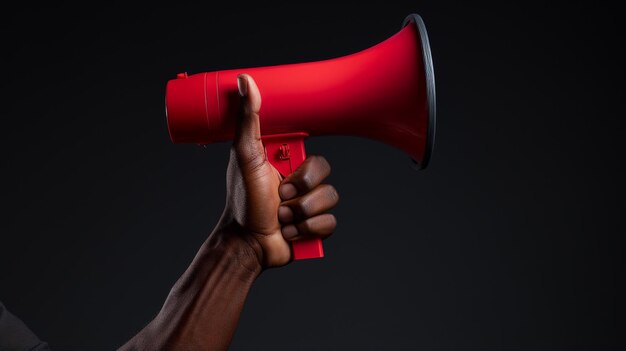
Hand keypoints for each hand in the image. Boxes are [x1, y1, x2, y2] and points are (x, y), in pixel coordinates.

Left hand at [218, 74, 338, 267]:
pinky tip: (290, 232)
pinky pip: (330, 223)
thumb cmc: (243, 199)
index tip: (290, 169)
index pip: (316, 156)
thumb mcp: (246, 155)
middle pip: (326, 176)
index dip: (306, 166)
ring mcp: (310, 205)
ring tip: (282, 218)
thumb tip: (245, 80)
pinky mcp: (315, 228)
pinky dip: (307, 230)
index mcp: (290, 164)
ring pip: (330, 199)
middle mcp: (302, 182)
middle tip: (280, 196)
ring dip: (301, 213)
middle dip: (301, 191)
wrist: (246, 242)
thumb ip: (249, 119)